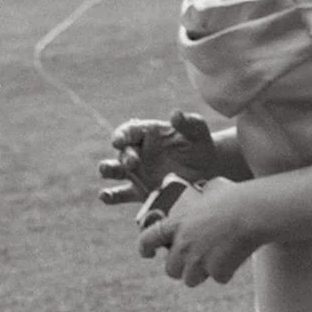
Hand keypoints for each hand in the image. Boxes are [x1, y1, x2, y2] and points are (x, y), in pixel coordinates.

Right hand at [99, 109, 219, 205]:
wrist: (206, 171)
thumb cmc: (199, 145)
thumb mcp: (198, 131)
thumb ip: (188, 123)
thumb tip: (175, 114)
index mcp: (147, 133)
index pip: (130, 131)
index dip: (122, 135)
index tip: (118, 140)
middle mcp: (138, 152)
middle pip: (123, 152)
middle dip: (125, 157)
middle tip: (132, 163)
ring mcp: (136, 173)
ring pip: (115, 171)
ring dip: (108, 170)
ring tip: (104, 170)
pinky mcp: (139, 192)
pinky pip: (121, 194)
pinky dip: (111, 196)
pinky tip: (104, 196)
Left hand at [137, 176, 265, 285]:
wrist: (254, 212)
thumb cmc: (236, 197)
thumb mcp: (213, 188)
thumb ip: (203, 195)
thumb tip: (207, 189)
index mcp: (178, 223)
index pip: (148, 239)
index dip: (145, 248)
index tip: (147, 253)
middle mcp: (183, 245)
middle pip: (171, 270)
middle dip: (181, 267)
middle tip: (194, 260)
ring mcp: (198, 261)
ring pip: (191, 279)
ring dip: (201, 273)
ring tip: (216, 258)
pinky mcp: (216, 272)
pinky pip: (219, 278)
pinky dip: (226, 272)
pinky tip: (235, 256)